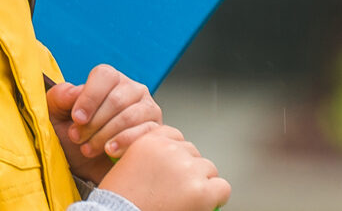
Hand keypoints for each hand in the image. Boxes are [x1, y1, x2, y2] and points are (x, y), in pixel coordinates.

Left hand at [46, 64, 164, 181]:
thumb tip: (75, 92)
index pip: (105, 75)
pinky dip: (124, 142)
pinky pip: (146, 132)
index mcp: (110, 80)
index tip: (77, 118)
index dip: (89, 97)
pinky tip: (110, 151)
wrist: (87, 167)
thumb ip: (59, 97)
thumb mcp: (55, 117)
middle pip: (117, 99)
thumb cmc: (72, 138)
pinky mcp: (157, 129)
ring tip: (89, 148)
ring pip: (131, 116)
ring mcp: (148, 109)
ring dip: (104, 135)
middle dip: (93, 123)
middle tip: (77, 138)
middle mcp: (132, 90)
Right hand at [97, 124, 229, 210]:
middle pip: (193, 154)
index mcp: (150, 142)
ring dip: (200, 183)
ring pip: (208, 170)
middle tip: (174, 190)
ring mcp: (188, 170)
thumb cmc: (119, 202)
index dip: (175, 155)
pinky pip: (222, 188)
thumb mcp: (126, 168)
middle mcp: (171, 151)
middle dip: (187, 170)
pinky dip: (216, 197)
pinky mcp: (202, 190)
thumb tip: (170, 161)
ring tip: (183, 200)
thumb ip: (149, 157)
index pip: (175, 137)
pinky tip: (202, 205)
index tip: (171, 169)